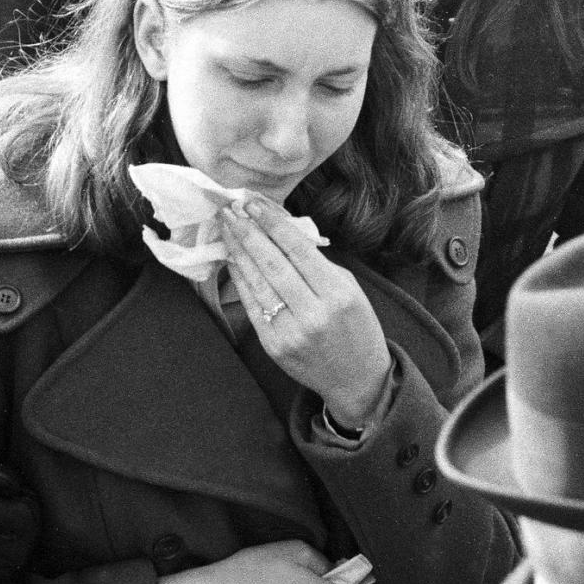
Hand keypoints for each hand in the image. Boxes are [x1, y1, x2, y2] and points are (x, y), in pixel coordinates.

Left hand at [220, 198, 391, 427]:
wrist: (357, 380)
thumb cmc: (356, 328)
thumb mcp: (350, 290)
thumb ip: (318, 264)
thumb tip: (282, 233)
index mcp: (338, 294)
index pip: (298, 249)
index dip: (272, 223)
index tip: (252, 204)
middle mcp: (313, 313)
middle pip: (273, 263)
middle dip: (248, 232)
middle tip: (231, 210)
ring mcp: (290, 331)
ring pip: (258, 282)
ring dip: (238, 251)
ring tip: (227, 228)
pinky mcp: (273, 345)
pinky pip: (252, 305)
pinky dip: (240, 279)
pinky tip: (232, 259)